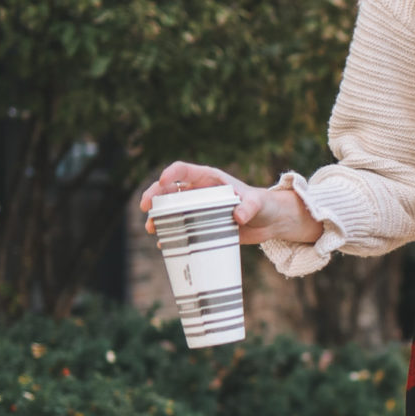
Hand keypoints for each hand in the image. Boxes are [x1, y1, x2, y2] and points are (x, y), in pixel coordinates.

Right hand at [139, 161, 321, 246]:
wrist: (269, 221)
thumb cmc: (263, 204)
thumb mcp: (257, 203)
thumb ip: (249, 207)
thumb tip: (238, 217)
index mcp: (209, 179)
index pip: (184, 170)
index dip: (171, 173)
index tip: (162, 180)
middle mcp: (199, 193)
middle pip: (170, 190)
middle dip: (154, 196)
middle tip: (145, 207)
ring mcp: (198, 210)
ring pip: (171, 210)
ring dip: (158, 217)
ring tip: (151, 228)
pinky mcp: (202, 227)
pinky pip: (181, 230)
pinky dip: (171, 236)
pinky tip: (164, 245)